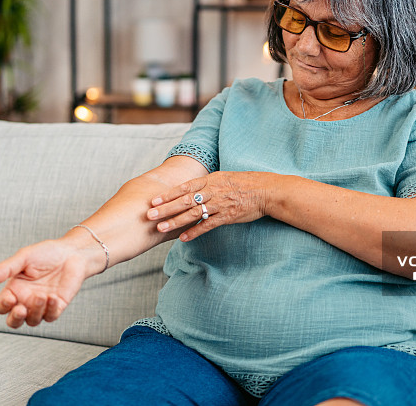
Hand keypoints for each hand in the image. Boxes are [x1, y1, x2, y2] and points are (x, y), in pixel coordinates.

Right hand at [0, 238, 87, 328]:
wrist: (72, 253)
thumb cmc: (47, 253)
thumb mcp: (25, 257)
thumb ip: (7, 268)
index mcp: (15, 288)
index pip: (2, 305)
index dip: (3, 305)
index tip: (10, 297)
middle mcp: (26, 299)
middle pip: (14, 321)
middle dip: (15, 319)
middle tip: (21, 309)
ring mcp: (41, 305)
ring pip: (32, 321)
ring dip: (35, 311)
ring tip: (42, 296)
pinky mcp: (57, 307)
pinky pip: (50, 316)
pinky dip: (51, 310)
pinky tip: (53, 298)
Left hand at [146, 171, 268, 241]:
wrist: (266, 190)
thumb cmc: (245, 183)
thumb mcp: (223, 177)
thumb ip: (207, 183)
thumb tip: (191, 188)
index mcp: (210, 180)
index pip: (184, 187)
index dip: (168, 194)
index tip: (153, 200)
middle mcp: (212, 191)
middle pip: (184, 200)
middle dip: (166, 208)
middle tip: (149, 214)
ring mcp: (220, 204)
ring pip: (193, 213)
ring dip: (175, 221)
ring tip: (161, 228)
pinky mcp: (227, 216)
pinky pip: (208, 225)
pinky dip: (195, 231)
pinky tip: (183, 238)